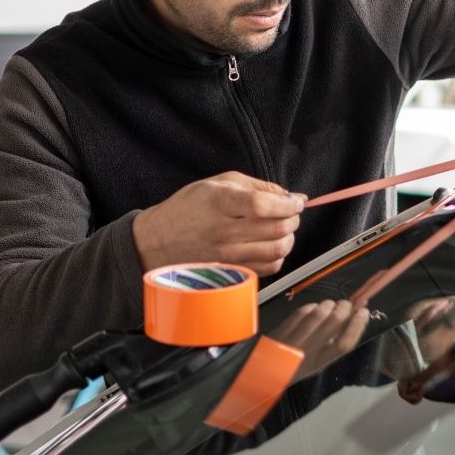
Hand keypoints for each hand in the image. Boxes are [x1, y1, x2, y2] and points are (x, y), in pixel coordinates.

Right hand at [132, 171, 304, 274]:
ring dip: (288, 238)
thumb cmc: (188, 209)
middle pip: (275, 229)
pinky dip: (278, 256)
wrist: (159, 240)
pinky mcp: (230, 270)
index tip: (296, 201)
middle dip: (293, 219)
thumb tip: (288, 195)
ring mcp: (227, 254)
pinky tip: (271, 245)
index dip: (287, 204)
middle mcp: (223, 231)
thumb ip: (256, 186)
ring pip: (275, 250)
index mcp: (219, 202)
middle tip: (291, 213)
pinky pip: (267, 268)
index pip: (263, 205)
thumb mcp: (218, 183)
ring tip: (283, 229)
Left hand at [270, 299, 369, 380]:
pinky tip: (314, 308)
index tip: (364, 312)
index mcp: (319, 363)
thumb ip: (333, 343)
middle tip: (346, 304)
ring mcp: (291, 340)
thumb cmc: (296, 366)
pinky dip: (312, 306)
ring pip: (317, 314)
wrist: (265, 370)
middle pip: (332, 323)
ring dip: (328, 304)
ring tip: (330, 304)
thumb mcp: (318, 361)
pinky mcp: (280, 330)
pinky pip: (300, 312)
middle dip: (343, 308)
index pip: (344, 344)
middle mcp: (306, 353)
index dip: (357, 326)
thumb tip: (355, 317)